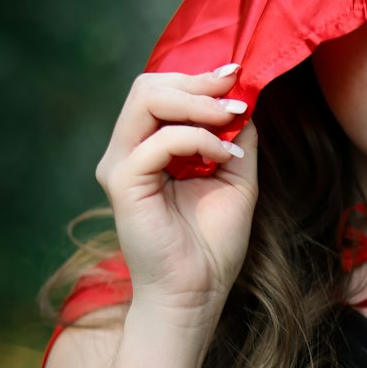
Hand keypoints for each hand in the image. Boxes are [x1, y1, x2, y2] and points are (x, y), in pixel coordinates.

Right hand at [94, 66, 258, 325]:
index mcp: (149, 147)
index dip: (199, 77)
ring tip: (231, 121)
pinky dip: (198, 139)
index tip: (237, 76)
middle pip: (148, 85)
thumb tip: (245, 98)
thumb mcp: (236, 177)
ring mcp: (121, 164)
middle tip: (235, 96)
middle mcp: (129, 151)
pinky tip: (225, 157)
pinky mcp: (123, 182)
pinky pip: (158, 140)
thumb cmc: (212, 243)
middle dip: (198, 83)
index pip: (162, 90)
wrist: (197, 292)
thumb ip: (236, 137)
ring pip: (146, 99)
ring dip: (197, 104)